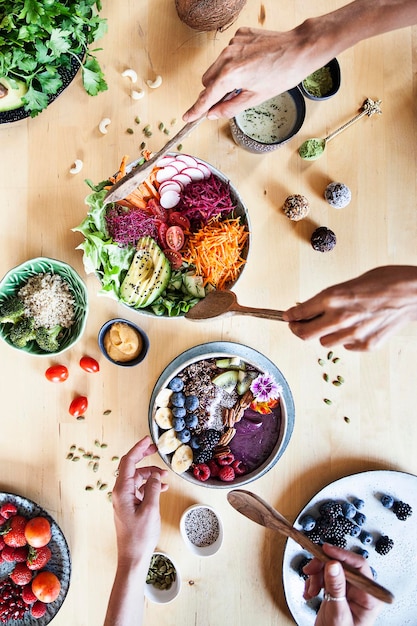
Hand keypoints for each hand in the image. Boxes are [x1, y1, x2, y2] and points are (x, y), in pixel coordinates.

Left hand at [111, 436, 168, 563]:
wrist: (132, 558)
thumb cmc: (140, 537)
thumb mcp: (151, 510)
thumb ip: (154, 489)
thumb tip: (156, 476)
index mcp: (122, 491)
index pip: (128, 462)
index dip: (138, 449)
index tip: (148, 440)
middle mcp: (120, 493)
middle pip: (131, 468)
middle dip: (144, 457)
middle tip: (156, 449)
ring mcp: (124, 500)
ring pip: (137, 479)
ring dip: (151, 475)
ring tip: (165, 478)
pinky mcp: (129, 507)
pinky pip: (139, 490)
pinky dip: (150, 486)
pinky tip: (162, 488)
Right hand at [183, 24, 332, 120]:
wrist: (300, 49)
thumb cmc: (282, 74)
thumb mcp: (256, 98)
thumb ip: (230, 107)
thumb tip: (213, 114)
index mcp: (230, 75)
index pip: (207, 97)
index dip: (196, 109)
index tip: (187, 117)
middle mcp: (227, 56)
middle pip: (207, 80)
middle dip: (213, 92)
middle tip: (228, 99)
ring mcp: (233, 42)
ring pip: (216, 66)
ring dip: (223, 76)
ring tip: (245, 80)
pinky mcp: (240, 34)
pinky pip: (229, 52)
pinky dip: (234, 61)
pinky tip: (251, 64)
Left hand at [283, 266, 416, 349]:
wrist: (413, 293)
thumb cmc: (385, 281)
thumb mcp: (350, 283)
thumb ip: (330, 298)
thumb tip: (311, 308)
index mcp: (332, 297)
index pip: (300, 313)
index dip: (290, 316)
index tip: (288, 317)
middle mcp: (339, 317)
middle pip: (305, 335)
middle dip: (298, 330)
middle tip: (297, 326)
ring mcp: (353, 334)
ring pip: (324, 343)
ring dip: (324, 335)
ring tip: (333, 324)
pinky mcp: (366, 345)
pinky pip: (346, 346)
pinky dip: (346, 340)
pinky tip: (355, 327)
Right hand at [303, 543, 382, 625]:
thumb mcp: (337, 613)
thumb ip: (336, 588)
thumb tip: (334, 564)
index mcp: (368, 597)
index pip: (359, 566)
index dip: (342, 555)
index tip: (326, 550)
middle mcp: (360, 592)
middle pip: (342, 565)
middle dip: (323, 566)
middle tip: (311, 569)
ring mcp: (348, 591)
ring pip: (331, 569)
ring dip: (316, 575)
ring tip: (311, 587)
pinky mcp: (337, 591)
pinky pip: (324, 576)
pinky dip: (314, 581)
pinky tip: (310, 590)